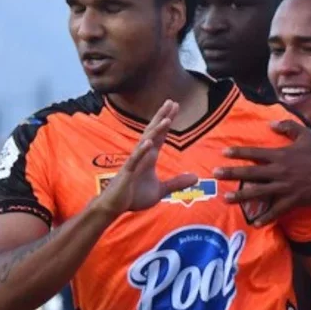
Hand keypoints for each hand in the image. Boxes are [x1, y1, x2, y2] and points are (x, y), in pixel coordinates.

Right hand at [94, 100, 197, 216]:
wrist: (114, 207)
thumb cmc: (134, 196)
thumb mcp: (160, 190)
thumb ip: (177, 183)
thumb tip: (196, 178)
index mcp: (149, 157)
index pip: (160, 135)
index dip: (167, 121)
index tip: (175, 107)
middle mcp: (142, 155)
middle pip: (153, 132)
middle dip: (162, 117)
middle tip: (171, 102)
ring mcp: (134, 162)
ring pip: (145, 142)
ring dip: (155, 131)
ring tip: (166, 119)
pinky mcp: (127, 173)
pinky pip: (135, 160)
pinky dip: (142, 151)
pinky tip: (148, 142)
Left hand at [213, 120, 310, 226]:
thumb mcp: (305, 134)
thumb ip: (287, 127)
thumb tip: (271, 123)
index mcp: (281, 155)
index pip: (255, 153)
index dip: (239, 153)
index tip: (224, 153)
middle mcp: (280, 171)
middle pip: (251, 173)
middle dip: (232, 173)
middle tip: (215, 174)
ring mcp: (285, 187)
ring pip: (259, 192)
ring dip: (241, 196)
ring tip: (226, 198)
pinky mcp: (293, 200)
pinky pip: (276, 210)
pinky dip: (265, 218)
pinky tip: (254, 223)